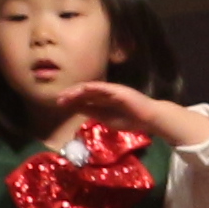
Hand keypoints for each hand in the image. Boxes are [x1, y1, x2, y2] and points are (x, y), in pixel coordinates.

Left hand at [66, 80, 208, 149]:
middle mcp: (106, 92)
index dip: (72, 100)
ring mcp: (112, 90)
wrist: (150, 118)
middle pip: (85, 92)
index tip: (60, 103)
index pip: (84, 98)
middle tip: (58, 99)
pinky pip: (102, 88)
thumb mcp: (107, 119)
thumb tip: (77, 110)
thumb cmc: (131, 119)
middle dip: (71, 94)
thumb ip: (94, 113)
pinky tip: (81, 90)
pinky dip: (91, 88)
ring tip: (67, 95)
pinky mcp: (118, 90)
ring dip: (78, 91)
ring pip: (91, 88)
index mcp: (103, 100)